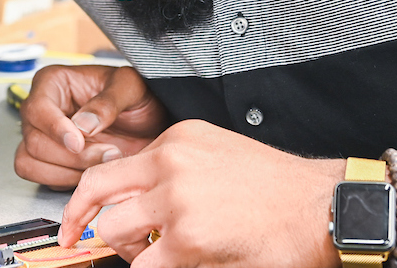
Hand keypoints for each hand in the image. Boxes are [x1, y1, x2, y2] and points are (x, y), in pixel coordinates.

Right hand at [15, 64, 168, 189]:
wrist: (148, 124)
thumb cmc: (137, 97)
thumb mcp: (131, 88)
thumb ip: (108, 102)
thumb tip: (83, 125)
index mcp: (53, 82)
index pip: (37, 108)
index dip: (55, 129)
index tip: (78, 143)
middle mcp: (40, 110)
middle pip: (34, 141)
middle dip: (72, 156)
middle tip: (109, 153)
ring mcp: (41, 137)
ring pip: (31, 163)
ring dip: (68, 172)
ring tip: (103, 162)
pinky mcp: (47, 161)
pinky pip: (42, 179)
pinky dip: (67, 181)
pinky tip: (92, 171)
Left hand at [58, 119, 343, 267]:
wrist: (322, 208)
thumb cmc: (278, 190)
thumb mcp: (216, 155)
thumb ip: (172, 170)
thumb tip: (134, 202)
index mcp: (176, 140)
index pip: (107, 168)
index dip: (82, 202)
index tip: (74, 223)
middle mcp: (171, 163)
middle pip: (98, 196)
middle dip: (90, 227)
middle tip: (87, 244)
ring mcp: (178, 200)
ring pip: (115, 233)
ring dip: (129, 253)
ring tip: (158, 257)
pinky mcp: (189, 238)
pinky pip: (145, 266)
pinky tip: (180, 265)